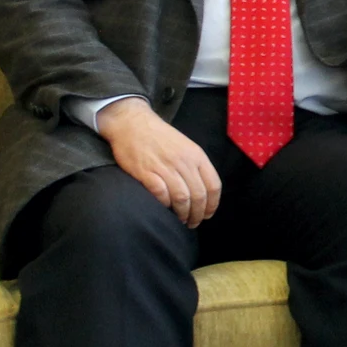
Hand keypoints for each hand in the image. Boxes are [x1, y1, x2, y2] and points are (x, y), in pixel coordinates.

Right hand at [96, 98, 221, 226]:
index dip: (212, 205)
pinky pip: (161, 195)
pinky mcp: (146, 172)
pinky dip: (165, 206)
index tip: (207, 214)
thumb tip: (202, 192)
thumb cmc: (160, 137)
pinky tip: (164, 210)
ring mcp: (165, 167)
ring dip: (183, 214)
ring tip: (181, 221)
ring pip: (182, 198)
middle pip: (199, 195)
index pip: (213, 185)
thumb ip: (195, 166)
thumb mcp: (186, 146)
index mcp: (197, 155)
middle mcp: (184, 162)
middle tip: (193, 223)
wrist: (132, 123)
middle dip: (198, 214)